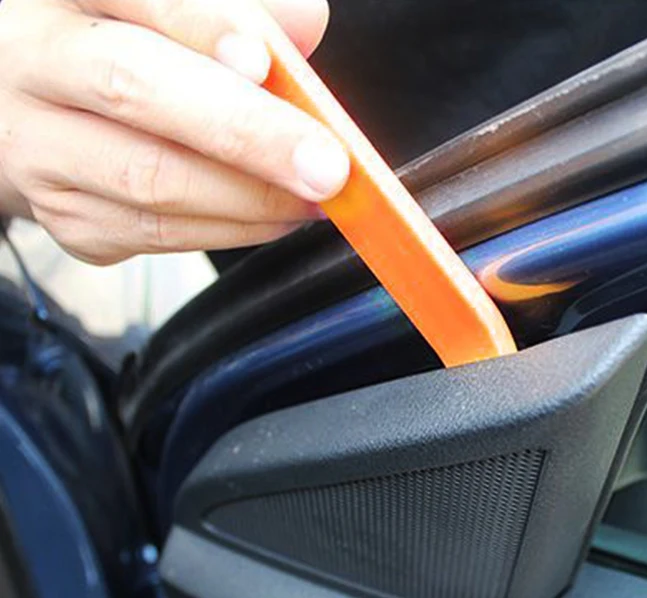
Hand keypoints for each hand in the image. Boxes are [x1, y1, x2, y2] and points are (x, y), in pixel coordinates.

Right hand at [0, 0, 348, 263]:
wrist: (33, 117)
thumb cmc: (116, 53)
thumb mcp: (161, 9)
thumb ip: (233, 8)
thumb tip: (306, 20)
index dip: (205, 27)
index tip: (266, 62)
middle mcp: (38, 69)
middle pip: (135, 93)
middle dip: (247, 134)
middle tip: (325, 167)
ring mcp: (44, 153)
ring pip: (153, 183)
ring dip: (252, 198)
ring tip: (316, 197)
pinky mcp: (69, 219)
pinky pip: (159, 236)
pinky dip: (232, 231)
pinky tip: (276, 218)